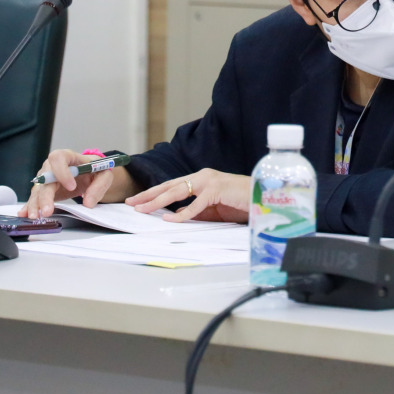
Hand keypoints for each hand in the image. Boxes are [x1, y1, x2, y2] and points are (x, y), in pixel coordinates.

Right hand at [22, 149, 137, 217]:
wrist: (89, 174)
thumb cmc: (95, 170)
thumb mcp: (104, 175)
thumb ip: (99, 186)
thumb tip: (88, 202)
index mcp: (68, 157)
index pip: (59, 158)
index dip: (62, 172)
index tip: (71, 187)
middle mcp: (53, 167)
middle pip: (45, 178)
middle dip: (45, 195)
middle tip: (48, 210)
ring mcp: (46, 178)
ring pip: (38, 190)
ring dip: (35, 203)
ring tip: (36, 216)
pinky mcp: (44, 190)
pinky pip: (35, 197)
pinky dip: (30, 206)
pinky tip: (25, 213)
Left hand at [125, 168, 251, 223]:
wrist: (262, 198)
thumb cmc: (240, 203)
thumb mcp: (213, 209)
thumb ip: (195, 211)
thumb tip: (175, 217)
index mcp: (200, 179)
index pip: (172, 185)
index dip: (154, 193)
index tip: (138, 200)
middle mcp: (202, 176)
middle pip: (169, 185)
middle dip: (148, 194)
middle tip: (131, 202)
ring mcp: (209, 181)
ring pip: (177, 192)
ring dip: (157, 201)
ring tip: (142, 209)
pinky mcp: (216, 191)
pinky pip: (195, 205)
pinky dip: (181, 213)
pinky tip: (169, 218)